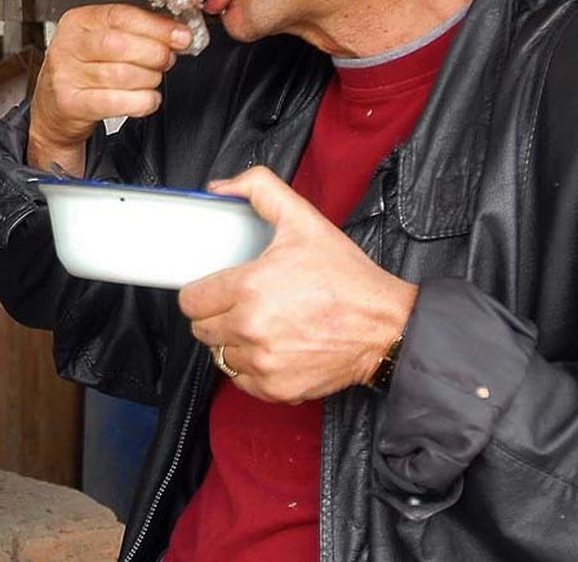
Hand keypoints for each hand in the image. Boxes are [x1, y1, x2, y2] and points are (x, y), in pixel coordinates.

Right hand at [29, 4, 189, 173]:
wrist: (53, 108)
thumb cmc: (83, 70)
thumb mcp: (103, 41)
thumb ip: (136, 32)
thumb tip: (176, 33)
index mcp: (78, 21)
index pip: (121, 16)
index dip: (156, 26)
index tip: (181, 36)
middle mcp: (68, 45)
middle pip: (120, 44)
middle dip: (154, 53)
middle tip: (166, 60)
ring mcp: (66, 75)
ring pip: (121, 74)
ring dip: (149, 78)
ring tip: (152, 79)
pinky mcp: (71, 104)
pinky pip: (116, 102)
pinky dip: (141, 101)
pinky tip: (147, 98)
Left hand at [179, 166, 416, 403]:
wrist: (386, 326)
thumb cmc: (347, 278)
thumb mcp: (304, 220)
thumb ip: (259, 190)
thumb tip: (221, 188)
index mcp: (249, 289)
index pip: (191, 300)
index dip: (202, 292)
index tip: (218, 289)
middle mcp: (251, 329)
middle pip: (202, 329)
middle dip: (218, 315)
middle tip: (245, 304)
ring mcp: (263, 363)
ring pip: (220, 355)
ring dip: (235, 342)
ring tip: (264, 325)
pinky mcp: (277, 388)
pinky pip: (242, 380)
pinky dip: (252, 367)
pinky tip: (274, 348)